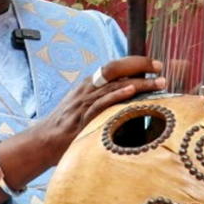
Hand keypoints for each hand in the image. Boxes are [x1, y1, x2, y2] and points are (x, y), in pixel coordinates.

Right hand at [32, 56, 165, 167]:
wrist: (43, 141)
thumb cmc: (69, 125)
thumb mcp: (87, 105)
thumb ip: (106, 99)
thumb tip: (133, 96)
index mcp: (90, 84)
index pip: (116, 66)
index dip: (137, 62)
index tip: (156, 64)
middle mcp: (88, 88)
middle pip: (116, 69)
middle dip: (140, 66)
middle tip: (160, 68)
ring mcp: (84, 102)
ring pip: (113, 85)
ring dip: (138, 83)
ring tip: (157, 82)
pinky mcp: (82, 118)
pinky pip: (101, 103)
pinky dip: (117, 95)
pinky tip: (131, 91)